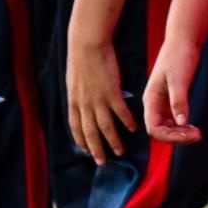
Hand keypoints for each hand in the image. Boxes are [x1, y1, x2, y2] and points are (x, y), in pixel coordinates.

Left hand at [66, 26, 135, 163]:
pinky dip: (126, 122)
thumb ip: (78, 93)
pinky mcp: (111, 92)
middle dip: (96, 149)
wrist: (87, 45)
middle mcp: (84, 104)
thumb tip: (81, 101)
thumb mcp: (74, 79)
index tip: (86, 151)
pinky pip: (120, 112)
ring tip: (120, 152)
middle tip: (102, 162)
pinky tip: (133, 129)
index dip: (81, 141)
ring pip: (105, 127)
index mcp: (74, 101)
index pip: (76, 127)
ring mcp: (98, 100)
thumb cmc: (80, 58)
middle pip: (90, 132)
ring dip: (113, 141)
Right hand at [144, 28, 203, 144]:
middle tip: (198, 135)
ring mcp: (161, 102)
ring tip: (197, 132)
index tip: (190, 135)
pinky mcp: (171, 99)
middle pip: (160, 131)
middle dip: (177, 137)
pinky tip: (193, 126)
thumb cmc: (179, 56)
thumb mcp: (179, 79)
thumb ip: (179, 101)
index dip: (170, 137)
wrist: (183, 41)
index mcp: (150, 99)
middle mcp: (153, 103)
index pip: (154, 129)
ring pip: (167, 127)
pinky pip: (173, 120)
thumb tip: (181, 123)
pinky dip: (182, 126)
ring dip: (180, 133)